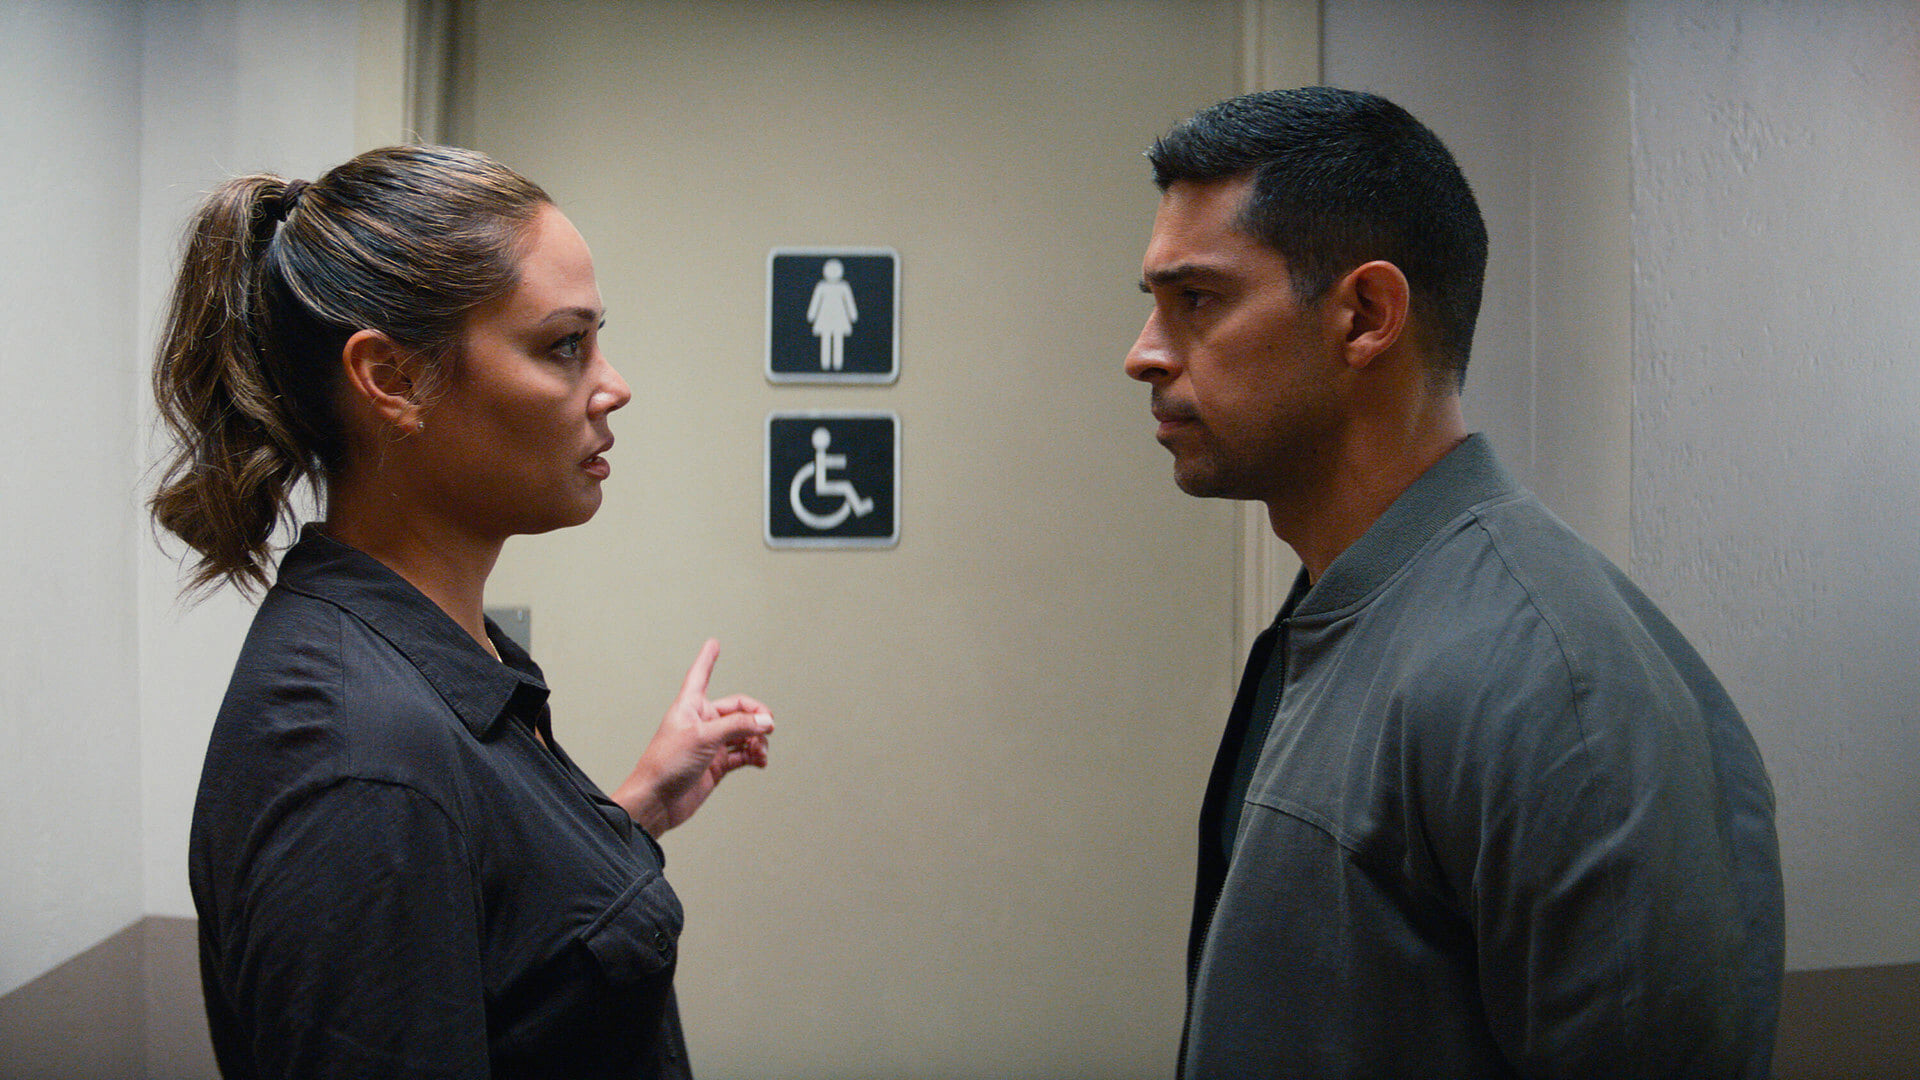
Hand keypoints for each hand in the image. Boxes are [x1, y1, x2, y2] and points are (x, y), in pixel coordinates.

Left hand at [613, 639, 773, 836]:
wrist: (657, 801)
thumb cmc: (666, 764)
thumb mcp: (704, 738)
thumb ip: (738, 726)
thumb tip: (766, 721)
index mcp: (690, 706)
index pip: (700, 675)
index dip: (708, 658)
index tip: (713, 644)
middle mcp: (702, 722)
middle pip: (738, 709)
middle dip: (756, 716)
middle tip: (769, 726)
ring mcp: (710, 744)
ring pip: (744, 733)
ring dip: (757, 739)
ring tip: (761, 750)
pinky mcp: (716, 765)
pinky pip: (743, 754)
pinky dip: (754, 756)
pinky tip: (760, 760)